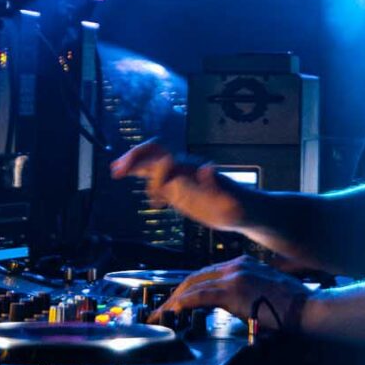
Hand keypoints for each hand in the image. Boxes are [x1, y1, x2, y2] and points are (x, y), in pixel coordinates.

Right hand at [110, 140, 246, 232]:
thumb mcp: (231, 200)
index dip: (152, 167)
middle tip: (117, 169)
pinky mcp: (182, 191)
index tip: (144, 183)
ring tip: (117, 172)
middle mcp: (185, 170)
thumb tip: (206, 167)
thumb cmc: (241, 207)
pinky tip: (150, 200)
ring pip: (154, 165)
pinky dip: (147, 183)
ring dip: (135, 166)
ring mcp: (182, 179)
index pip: (165, 159)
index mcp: (193, 170)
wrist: (247, 210)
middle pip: (155, 155)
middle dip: (135, 158)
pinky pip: (160, 181)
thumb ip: (217, 186)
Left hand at [156, 256, 310, 335]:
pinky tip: (173, 312)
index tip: (179, 298)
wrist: (306, 307)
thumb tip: (236, 303)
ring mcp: (234, 277)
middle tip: (164, 308)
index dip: (190, 286)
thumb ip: (248, 290)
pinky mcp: (233, 292)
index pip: (208, 273)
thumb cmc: (293, 303)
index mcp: (243, 264)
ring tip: (163, 314)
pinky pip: (199, 297)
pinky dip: (182, 304)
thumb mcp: (266, 288)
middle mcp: (236, 266)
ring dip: (174, 301)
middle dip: (177, 293)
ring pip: (194, 286)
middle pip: (196, 277)